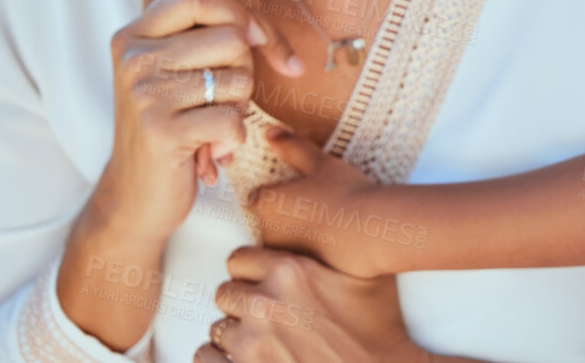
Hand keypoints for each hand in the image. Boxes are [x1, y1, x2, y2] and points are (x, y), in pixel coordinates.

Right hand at [142, 0, 305, 183]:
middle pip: (230, 37)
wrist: (133, 196)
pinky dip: (233, 139)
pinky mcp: (161, 131)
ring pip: (239, 81)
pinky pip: (233, 120)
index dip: (237, 14)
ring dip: (238, 110)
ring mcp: (143, 94)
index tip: (251, 40)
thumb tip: (285, 57)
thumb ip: (224, 44)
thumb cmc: (173, 125)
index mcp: (133, 37)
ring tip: (207, 125)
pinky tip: (207, 151)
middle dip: (244, 71)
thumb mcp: (184, 76)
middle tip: (219, 100)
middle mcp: (132, 60)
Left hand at [198, 247, 427, 362]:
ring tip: (260, 339)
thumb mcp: (364, 277)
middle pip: (225, 292)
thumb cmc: (378, 329)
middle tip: (265, 314)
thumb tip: (331, 234)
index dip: (251, 271)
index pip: (239, 259)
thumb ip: (331, 257)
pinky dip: (219, 358)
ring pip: (218, 327)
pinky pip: (206, 356)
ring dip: (236, 333)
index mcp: (290, 271)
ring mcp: (251, 341)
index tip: (260, 281)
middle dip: (243, 302)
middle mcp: (265, 302)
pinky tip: (242, 358)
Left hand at [249, 127, 393, 278]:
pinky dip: (309, 253)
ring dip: (295, 236)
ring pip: (281, 242)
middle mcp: (265, 231)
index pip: (258, 198)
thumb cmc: (346, 192)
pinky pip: (297, 260)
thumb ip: (291, 146)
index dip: (277, 194)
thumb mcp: (319, 162)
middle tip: (314, 209)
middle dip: (284, 217)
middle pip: (267, 222)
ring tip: (325, 227)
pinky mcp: (297, 271)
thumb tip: (269, 132)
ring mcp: (280, 254)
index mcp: (265, 202)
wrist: (370, 229)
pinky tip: (330, 245)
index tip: (296, 193)